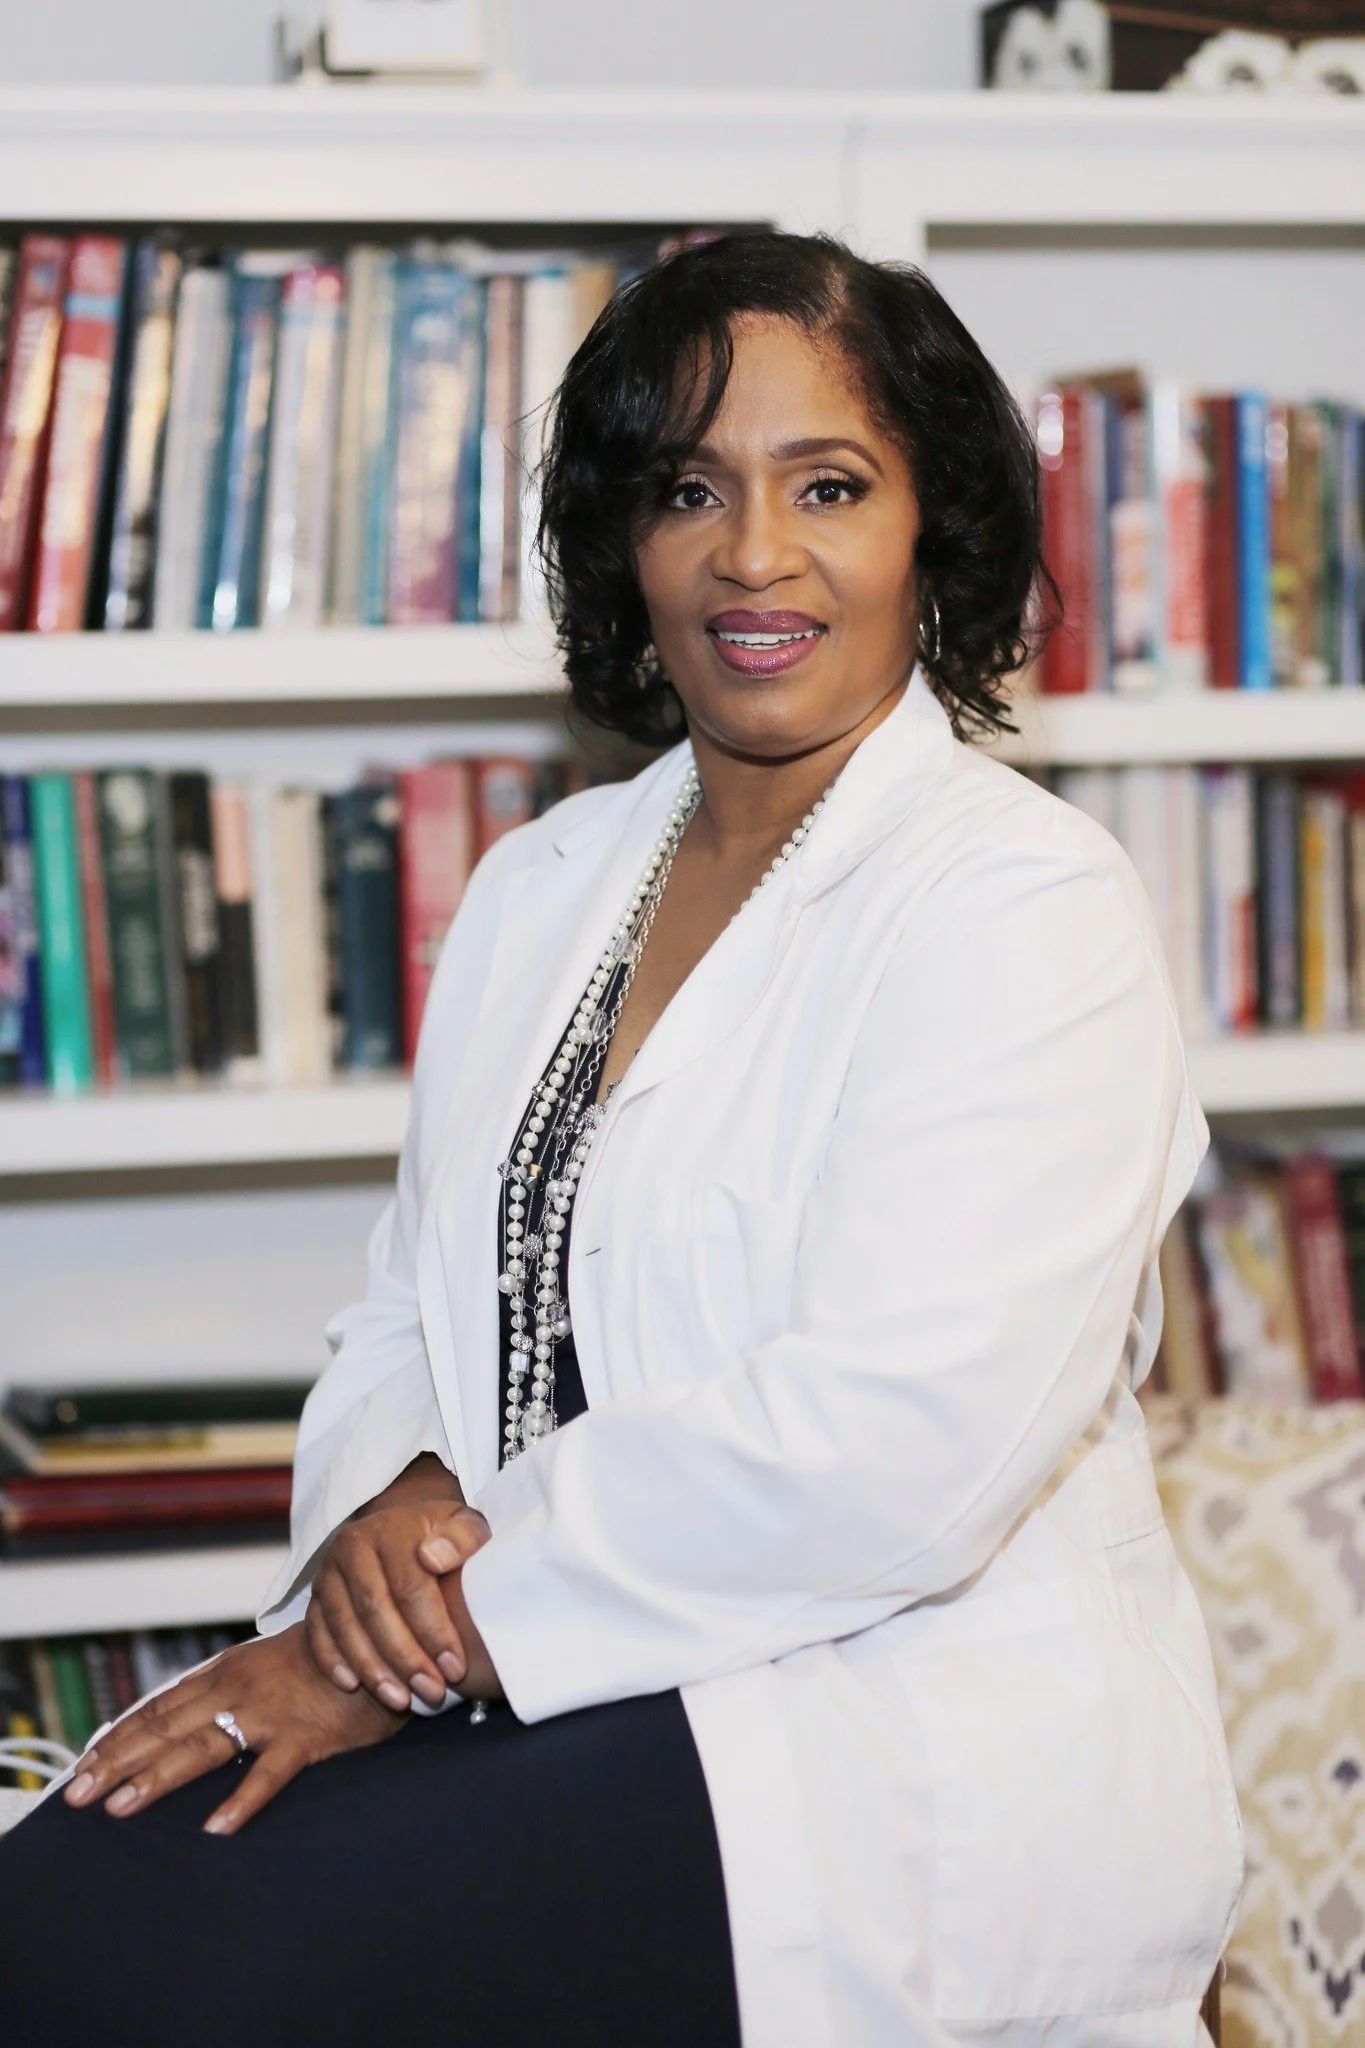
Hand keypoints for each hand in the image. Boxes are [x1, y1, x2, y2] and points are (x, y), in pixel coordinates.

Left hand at [61, 1624, 401, 1835]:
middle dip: (118, 1762)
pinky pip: (270, 1773)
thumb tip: (175, 1710)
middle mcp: (238, 1689)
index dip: (118, 1736)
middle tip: (79, 1794)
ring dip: (158, 1777)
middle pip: (166, 1728)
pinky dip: (242, 1800)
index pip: (158, 1707)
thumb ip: (221, 1686)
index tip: (82, 1766)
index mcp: (225, 1672)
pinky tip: (216, 1828)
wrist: (383, 1638)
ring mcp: (271, 1713)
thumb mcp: (261, 1663)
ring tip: (122, 1806)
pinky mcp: (307, 1737)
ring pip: (204, 1748)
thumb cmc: (321, 1660)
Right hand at [307, 1494, 492, 1712]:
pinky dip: (332, 1662)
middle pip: (375, 1608)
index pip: (410, 1585)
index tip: (455, 1668)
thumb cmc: (446, 1540)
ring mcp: (329, 1572)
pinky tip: (355, 1687)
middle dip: (405, 1657)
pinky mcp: (315, 1597)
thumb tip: (435, 1558)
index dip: (433, 1630)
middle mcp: (353, 1546)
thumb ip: (465, 1537)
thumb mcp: (467, 1527)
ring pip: (344, 1625)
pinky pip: (316, 1633)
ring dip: (372, 1668)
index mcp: (391, 1528)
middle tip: (432, 1691)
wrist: (407, 1533)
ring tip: (401, 1700)